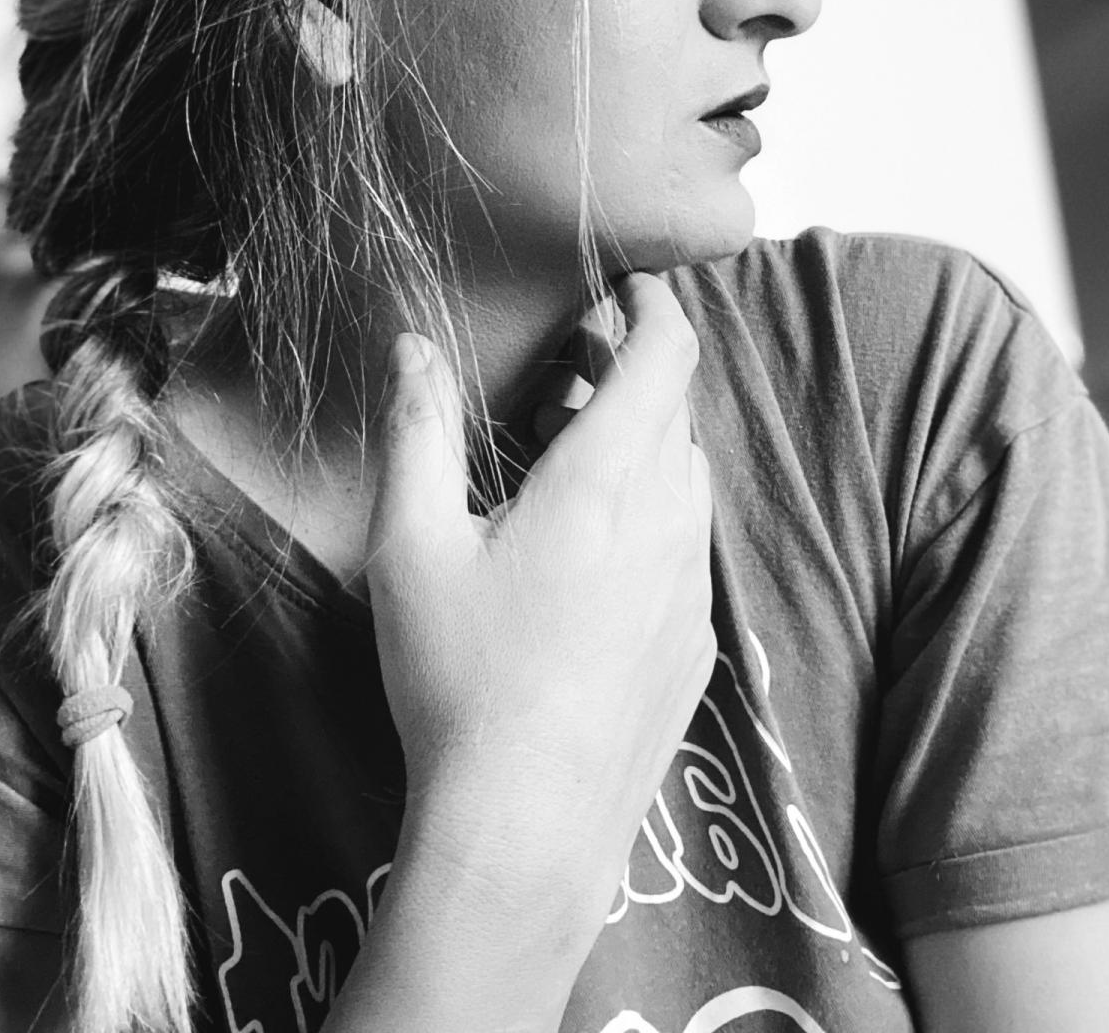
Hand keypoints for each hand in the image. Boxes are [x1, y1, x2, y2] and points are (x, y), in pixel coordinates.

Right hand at [363, 273, 714, 914]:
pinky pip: (687, 547)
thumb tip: (414, 346)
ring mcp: (692, 588)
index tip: (624, 283)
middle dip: (630, 371)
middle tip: (564, 373)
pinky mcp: (695, 645)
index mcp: (608, 479)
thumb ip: (415, 430)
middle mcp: (670, 522)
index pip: (668, 354)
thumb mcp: (413, 544)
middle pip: (676, 410)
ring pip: (686, 478)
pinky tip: (591, 554)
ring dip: (641, 444)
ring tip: (567, 459)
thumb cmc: (461, 680)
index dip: (654, 304)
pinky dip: (652, 514)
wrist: (528, 824)